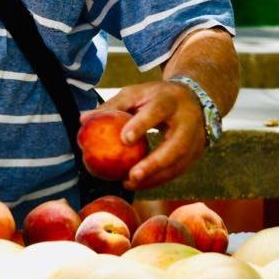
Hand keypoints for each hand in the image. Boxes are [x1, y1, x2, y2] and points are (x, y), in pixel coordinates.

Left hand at [81, 81, 205, 189]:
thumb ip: (112, 106)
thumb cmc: (156, 97)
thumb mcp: (136, 94)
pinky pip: (177, 172)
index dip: (141, 125)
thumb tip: (82, 119)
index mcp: (170, 100)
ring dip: (154, 178)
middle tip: (132, 176)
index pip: (157, 112)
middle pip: (175, 145)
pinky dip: (158, 180)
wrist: (194, 99)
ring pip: (178, 164)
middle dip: (154, 163)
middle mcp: (187, 121)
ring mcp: (196, 140)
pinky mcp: (195, 155)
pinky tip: (138, 184)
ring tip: (129, 184)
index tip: (124, 139)